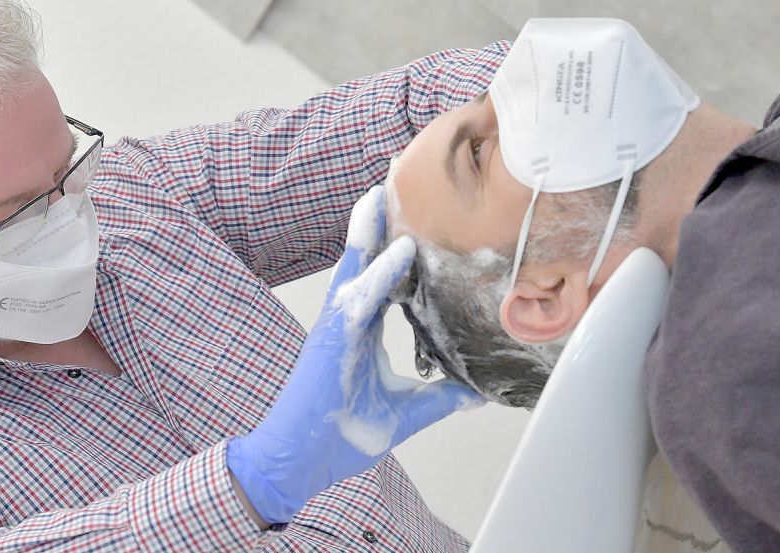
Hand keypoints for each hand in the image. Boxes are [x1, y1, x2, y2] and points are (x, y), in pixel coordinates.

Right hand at [227, 186, 484, 523]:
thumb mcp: (407, 412)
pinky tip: (402, 252)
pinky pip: (359, 299)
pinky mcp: (330, 340)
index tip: (418, 213)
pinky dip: (380, 274)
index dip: (398, 245)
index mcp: (362, 328)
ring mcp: (336, 325)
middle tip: (398, 177)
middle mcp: (348, 318)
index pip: (383, 276)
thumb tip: (481, 390)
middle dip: (380, 219)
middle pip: (365, 258)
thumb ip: (441, 396)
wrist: (298, 461)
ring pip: (355, 265)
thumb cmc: (342, 434)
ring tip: (386, 191)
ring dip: (372, 228)